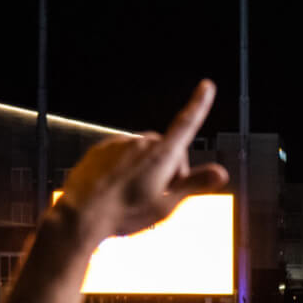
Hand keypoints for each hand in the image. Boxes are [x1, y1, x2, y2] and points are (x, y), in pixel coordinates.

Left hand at [55, 81, 229, 242]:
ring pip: (143, 153)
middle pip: (166, 150)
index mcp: (161, 155)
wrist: (80, 217)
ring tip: (133, 198)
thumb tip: (222, 172)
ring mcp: (119, 144)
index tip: (206, 86)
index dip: (198, 105)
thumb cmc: (125, 214)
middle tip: (158, 197)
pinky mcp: (101, 150)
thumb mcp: (166, 205)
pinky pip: (122, 155)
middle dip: (169, 169)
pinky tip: (117, 191)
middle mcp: (141, 143)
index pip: (186, 124)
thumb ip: (194, 184)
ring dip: (146, 170)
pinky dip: (125, 169)